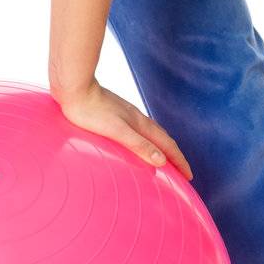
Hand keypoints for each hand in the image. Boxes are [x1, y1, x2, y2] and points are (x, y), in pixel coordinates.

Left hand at [51, 77, 193, 180]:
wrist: (74, 88)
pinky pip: (138, 132)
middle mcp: (137, 118)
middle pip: (162, 139)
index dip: (179, 161)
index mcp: (140, 123)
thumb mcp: (117, 131)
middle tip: (182, 172)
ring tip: (163, 160)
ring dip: (161, 148)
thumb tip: (162, 160)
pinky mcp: (114, 114)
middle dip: (174, 155)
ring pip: (150, 134)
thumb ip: (139, 145)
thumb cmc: (91, 111)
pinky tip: (135, 144)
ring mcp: (126, 115)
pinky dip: (145, 141)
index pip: (166, 144)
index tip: (189, 176)